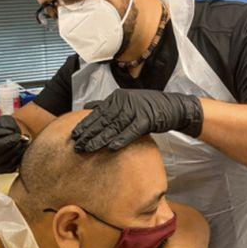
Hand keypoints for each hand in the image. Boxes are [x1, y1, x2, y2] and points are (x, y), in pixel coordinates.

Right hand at [0, 115, 28, 173]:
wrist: (9, 138)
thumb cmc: (4, 128)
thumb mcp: (4, 120)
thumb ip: (6, 122)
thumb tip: (10, 131)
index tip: (9, 131)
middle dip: (5, 144)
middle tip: (18, 137)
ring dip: (12, 150)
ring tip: (21, 141)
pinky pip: (6, 167)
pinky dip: (16, 158)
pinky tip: (21, 149)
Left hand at [72, 89, 202, 151]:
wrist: (172, 106)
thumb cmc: (147, 106)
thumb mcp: (125, 101)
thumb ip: (106, 104)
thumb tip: (87, 106)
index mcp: (117, 98)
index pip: (97, 113)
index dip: (85, 124)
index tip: (74, 135)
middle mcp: (124, 102)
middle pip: (103, 120)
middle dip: (88, 134)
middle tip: (76, 145)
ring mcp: (136, 111)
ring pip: (114, 127)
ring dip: (100, 139)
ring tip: (88, 149)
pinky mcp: (147, 120)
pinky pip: (131, 132)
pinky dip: (121, 140)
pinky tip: (110, 148)